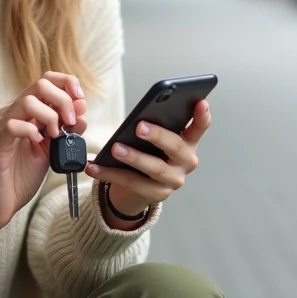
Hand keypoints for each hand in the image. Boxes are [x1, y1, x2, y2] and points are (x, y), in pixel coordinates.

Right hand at [0, 72, 87, 232]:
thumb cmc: (19, 178)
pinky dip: (30, 130)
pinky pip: (12, 126)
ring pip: (27, 102)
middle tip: (69, 121)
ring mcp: (0, 128)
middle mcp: (11, 114)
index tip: (80, 100)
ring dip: (49, 116)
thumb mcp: (51, 150)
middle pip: (40, 85)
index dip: (67, 83)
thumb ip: (65, 129)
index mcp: (25, 113)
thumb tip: (82, 106)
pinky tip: (37, 143)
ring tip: (54, 136)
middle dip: (63, 99)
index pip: (46, 81)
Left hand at [84, 100, 210, 219]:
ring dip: (133, 157)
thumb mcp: (154, 138)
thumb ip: (153, 126)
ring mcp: (173, 180)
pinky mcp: (156, 195)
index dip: (202, 116)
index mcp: (188, 141)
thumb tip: (138, 119)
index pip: (200, 127)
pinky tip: (94, 166)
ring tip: (115, 149)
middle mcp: (186, 161)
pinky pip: (132, 183)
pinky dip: (110, 173)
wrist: (140, 187)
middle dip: (157, 135)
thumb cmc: (149, 151)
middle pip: (174, 146)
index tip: (201, 102)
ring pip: (154, 168)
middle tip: (138, 126)